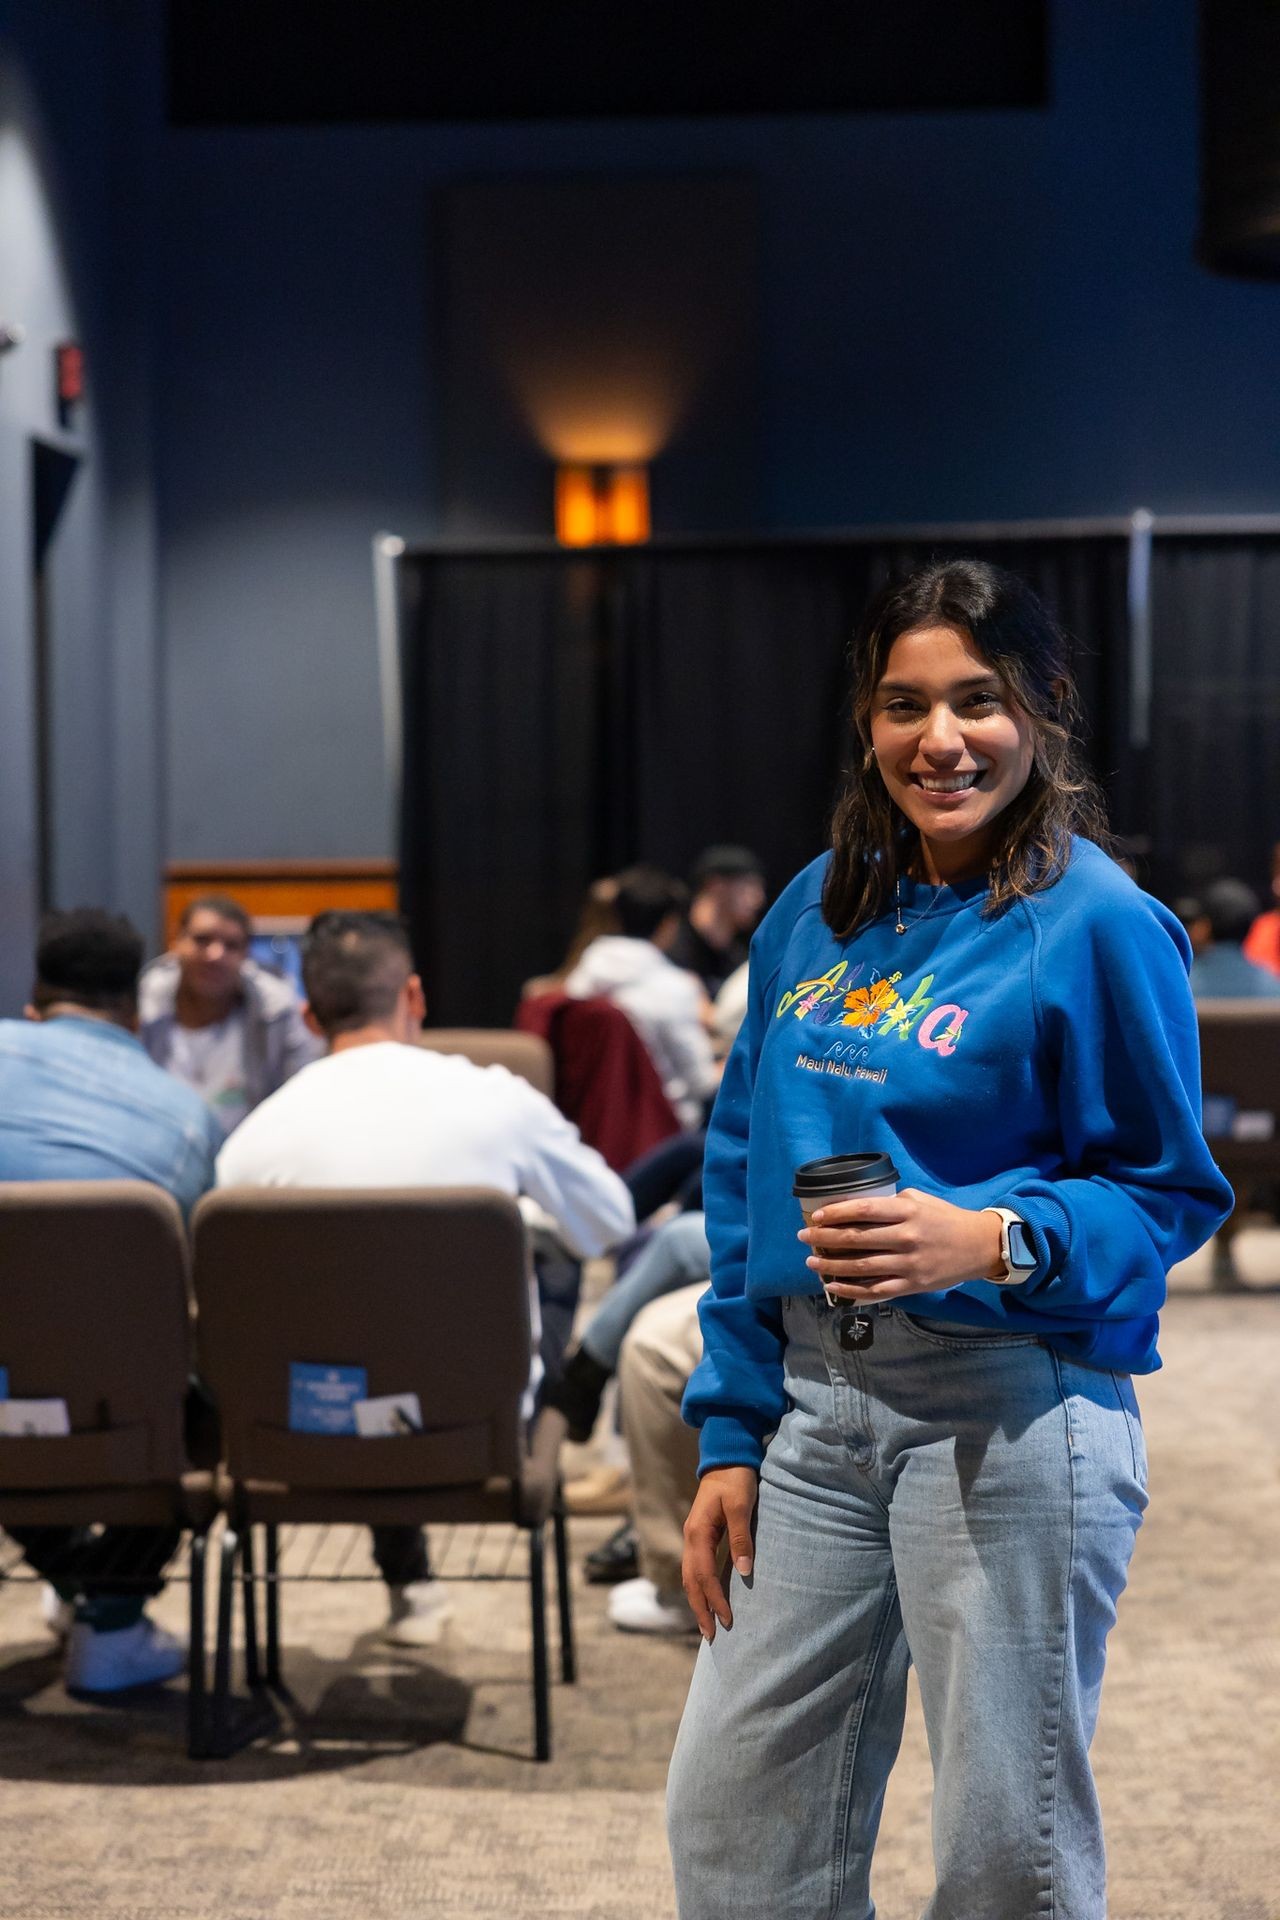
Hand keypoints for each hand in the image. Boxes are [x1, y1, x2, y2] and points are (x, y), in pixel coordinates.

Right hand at [682, 1465, 758, 1640]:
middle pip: (690, 1581)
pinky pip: (696, 1567)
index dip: (714, 1599)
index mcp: (698, 1532)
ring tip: (707, 1624)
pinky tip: (707, 1597)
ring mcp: (693, 1536)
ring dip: (698, 1600)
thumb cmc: (736, 1479)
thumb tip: (743, 1571)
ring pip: (689, 1576)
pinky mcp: (700, 1535)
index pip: (704, 1575)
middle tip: (710, 1636)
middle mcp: (691, 1537)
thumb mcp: (742, 1505)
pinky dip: (699, 1586)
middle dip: (700, 1608)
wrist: (726, 1457)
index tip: (726, 1620)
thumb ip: (741, 1537)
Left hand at [798, 1189, 1003, 1301]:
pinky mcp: (912, 1284)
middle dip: (825, 1238)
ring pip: (862, 1267)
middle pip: (857, 1239)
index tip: (817, 1216)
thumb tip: (856, 1208)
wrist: (979, 1246)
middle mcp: (906, 1237)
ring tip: (812, 1262)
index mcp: (907, 1211)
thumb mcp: (920, 1200)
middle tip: (805, 1237)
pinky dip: (851, 1290)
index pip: (864, 1210)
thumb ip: (891, 1203)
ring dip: (832, 1265)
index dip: (836, 1213)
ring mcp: (909, 1264)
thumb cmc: (945, 1219)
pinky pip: (876, 1290)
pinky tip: (833, 1286)